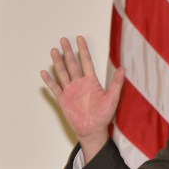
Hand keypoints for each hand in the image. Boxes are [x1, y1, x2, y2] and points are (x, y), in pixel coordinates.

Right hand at [40, 36, 124, 158]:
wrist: (93, 130)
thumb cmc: (103, 115)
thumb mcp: (113, 98)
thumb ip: (117, 83)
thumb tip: (123, 68)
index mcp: (91, 81)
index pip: (86, 62)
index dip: (83, 50)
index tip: (79, 38)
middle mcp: (79, 83)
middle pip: (72, 64)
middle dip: (68, 52)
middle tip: (63, 39)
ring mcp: (70, 90)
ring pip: (63, 73)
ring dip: (58, 62)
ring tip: (54, 50)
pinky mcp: (63, 99)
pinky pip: (55, 88)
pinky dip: (49, 80)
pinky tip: (44, 72)